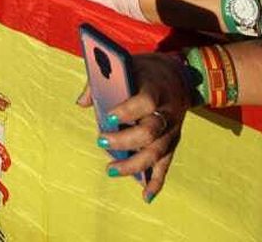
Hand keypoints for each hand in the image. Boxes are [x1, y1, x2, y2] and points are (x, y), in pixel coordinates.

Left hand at [76, 52, 189, 201]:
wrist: (179, 75)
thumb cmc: (144, 71)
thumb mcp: (127, 65)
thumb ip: (101, 79)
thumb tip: (82, 103)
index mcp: (156, 89)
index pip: (146, 102)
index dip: (128, 110)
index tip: (108, 116)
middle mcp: (167, 112)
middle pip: (150, 132)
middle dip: (125, 140)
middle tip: (100, 140)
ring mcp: (172, 129)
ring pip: (157, 152)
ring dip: (134, 165)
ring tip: (110, 169)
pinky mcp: (173, 142)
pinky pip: (166, 165)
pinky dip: (157, 182)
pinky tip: (145, 196)